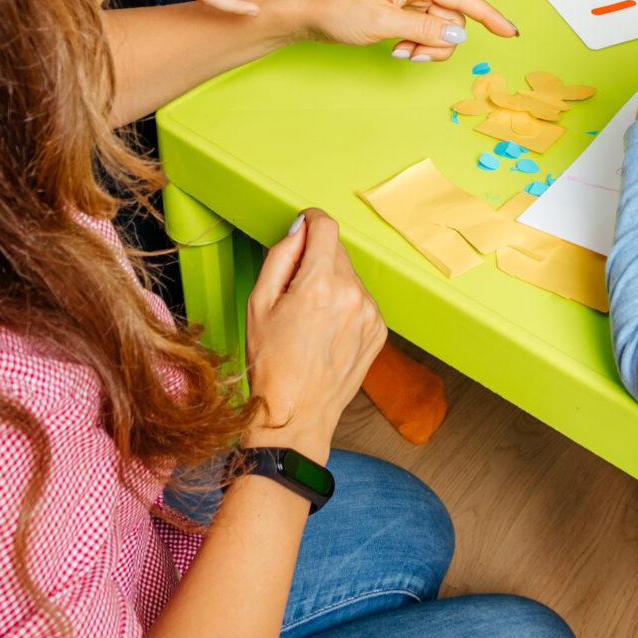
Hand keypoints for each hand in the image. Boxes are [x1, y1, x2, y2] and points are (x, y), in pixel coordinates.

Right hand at [243, 210, 386, 462]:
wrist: (296, 415)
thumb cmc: (271, 363)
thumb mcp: (258, 303)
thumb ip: (279, 257)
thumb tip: (298, 229)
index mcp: (320, 284)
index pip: (326, 227)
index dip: (311, 222)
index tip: (303, 226)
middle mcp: (352, 294)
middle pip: (337, 251)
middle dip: (316, 259)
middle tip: (294, 291)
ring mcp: (370, 314)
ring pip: (350, 276)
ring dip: (332, 283)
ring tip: (310, 318)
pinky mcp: (379, 330)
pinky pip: (361, 300)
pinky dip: (345, 305)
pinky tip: (326, 331)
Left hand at [300, 0, 518, 61]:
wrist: (308, 14)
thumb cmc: (339, 11)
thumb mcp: (384, 23)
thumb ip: (425, 28)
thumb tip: (458, 33)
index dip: (490, 16)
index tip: (510, 32)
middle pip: (452, 20)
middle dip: (439, 42)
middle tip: (410, 53)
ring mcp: (409, 1)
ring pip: (439, 30)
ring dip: (426, 47)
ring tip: (399, 50)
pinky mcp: (401, 14)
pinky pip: (424, 33)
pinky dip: (416, 46)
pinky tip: (396, 49)